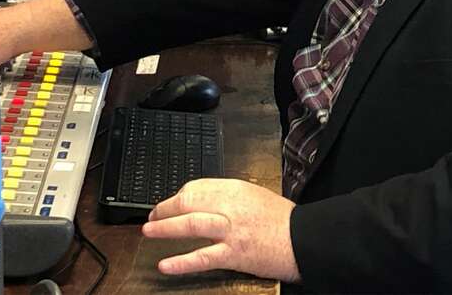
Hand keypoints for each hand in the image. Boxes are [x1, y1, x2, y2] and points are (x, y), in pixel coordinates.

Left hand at [142, 178, 299, 281]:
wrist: (302, 239)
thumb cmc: (282, 220)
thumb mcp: (256, 196)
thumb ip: (231, 197)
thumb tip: (205, 201)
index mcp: (236, 189)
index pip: (197, 187)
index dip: (178, 195)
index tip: (171, 202)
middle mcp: (230, 206)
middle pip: (188, 202)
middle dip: (165, 209)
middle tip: (152, 216)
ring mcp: (230, 230)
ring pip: (190, 224)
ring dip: (165, 228)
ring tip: (149, 232)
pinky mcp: (233, 254)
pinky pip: (201, 257)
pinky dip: (180, 261)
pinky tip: (165, 264)